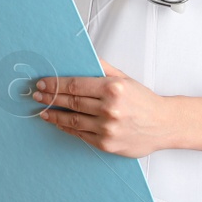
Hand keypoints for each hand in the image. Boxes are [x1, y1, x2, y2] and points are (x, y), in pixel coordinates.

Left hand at [34, 64, 174, 157]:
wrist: (164, 125)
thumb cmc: (144, 101)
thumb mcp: (124, 78)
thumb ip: (102, 68)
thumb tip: (81, 57)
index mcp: (113, 89)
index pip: (75, 84)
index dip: (55, 84)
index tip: (43, 83)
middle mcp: (109, 109)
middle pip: (71, 101)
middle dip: (50, 97)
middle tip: (37, 95)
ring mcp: (107, 128)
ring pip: (72, 120)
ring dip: (53, 114)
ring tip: (43, 110)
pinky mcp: (106, 144)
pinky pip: (80, 134)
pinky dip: (66, 128)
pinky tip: (58, 123)